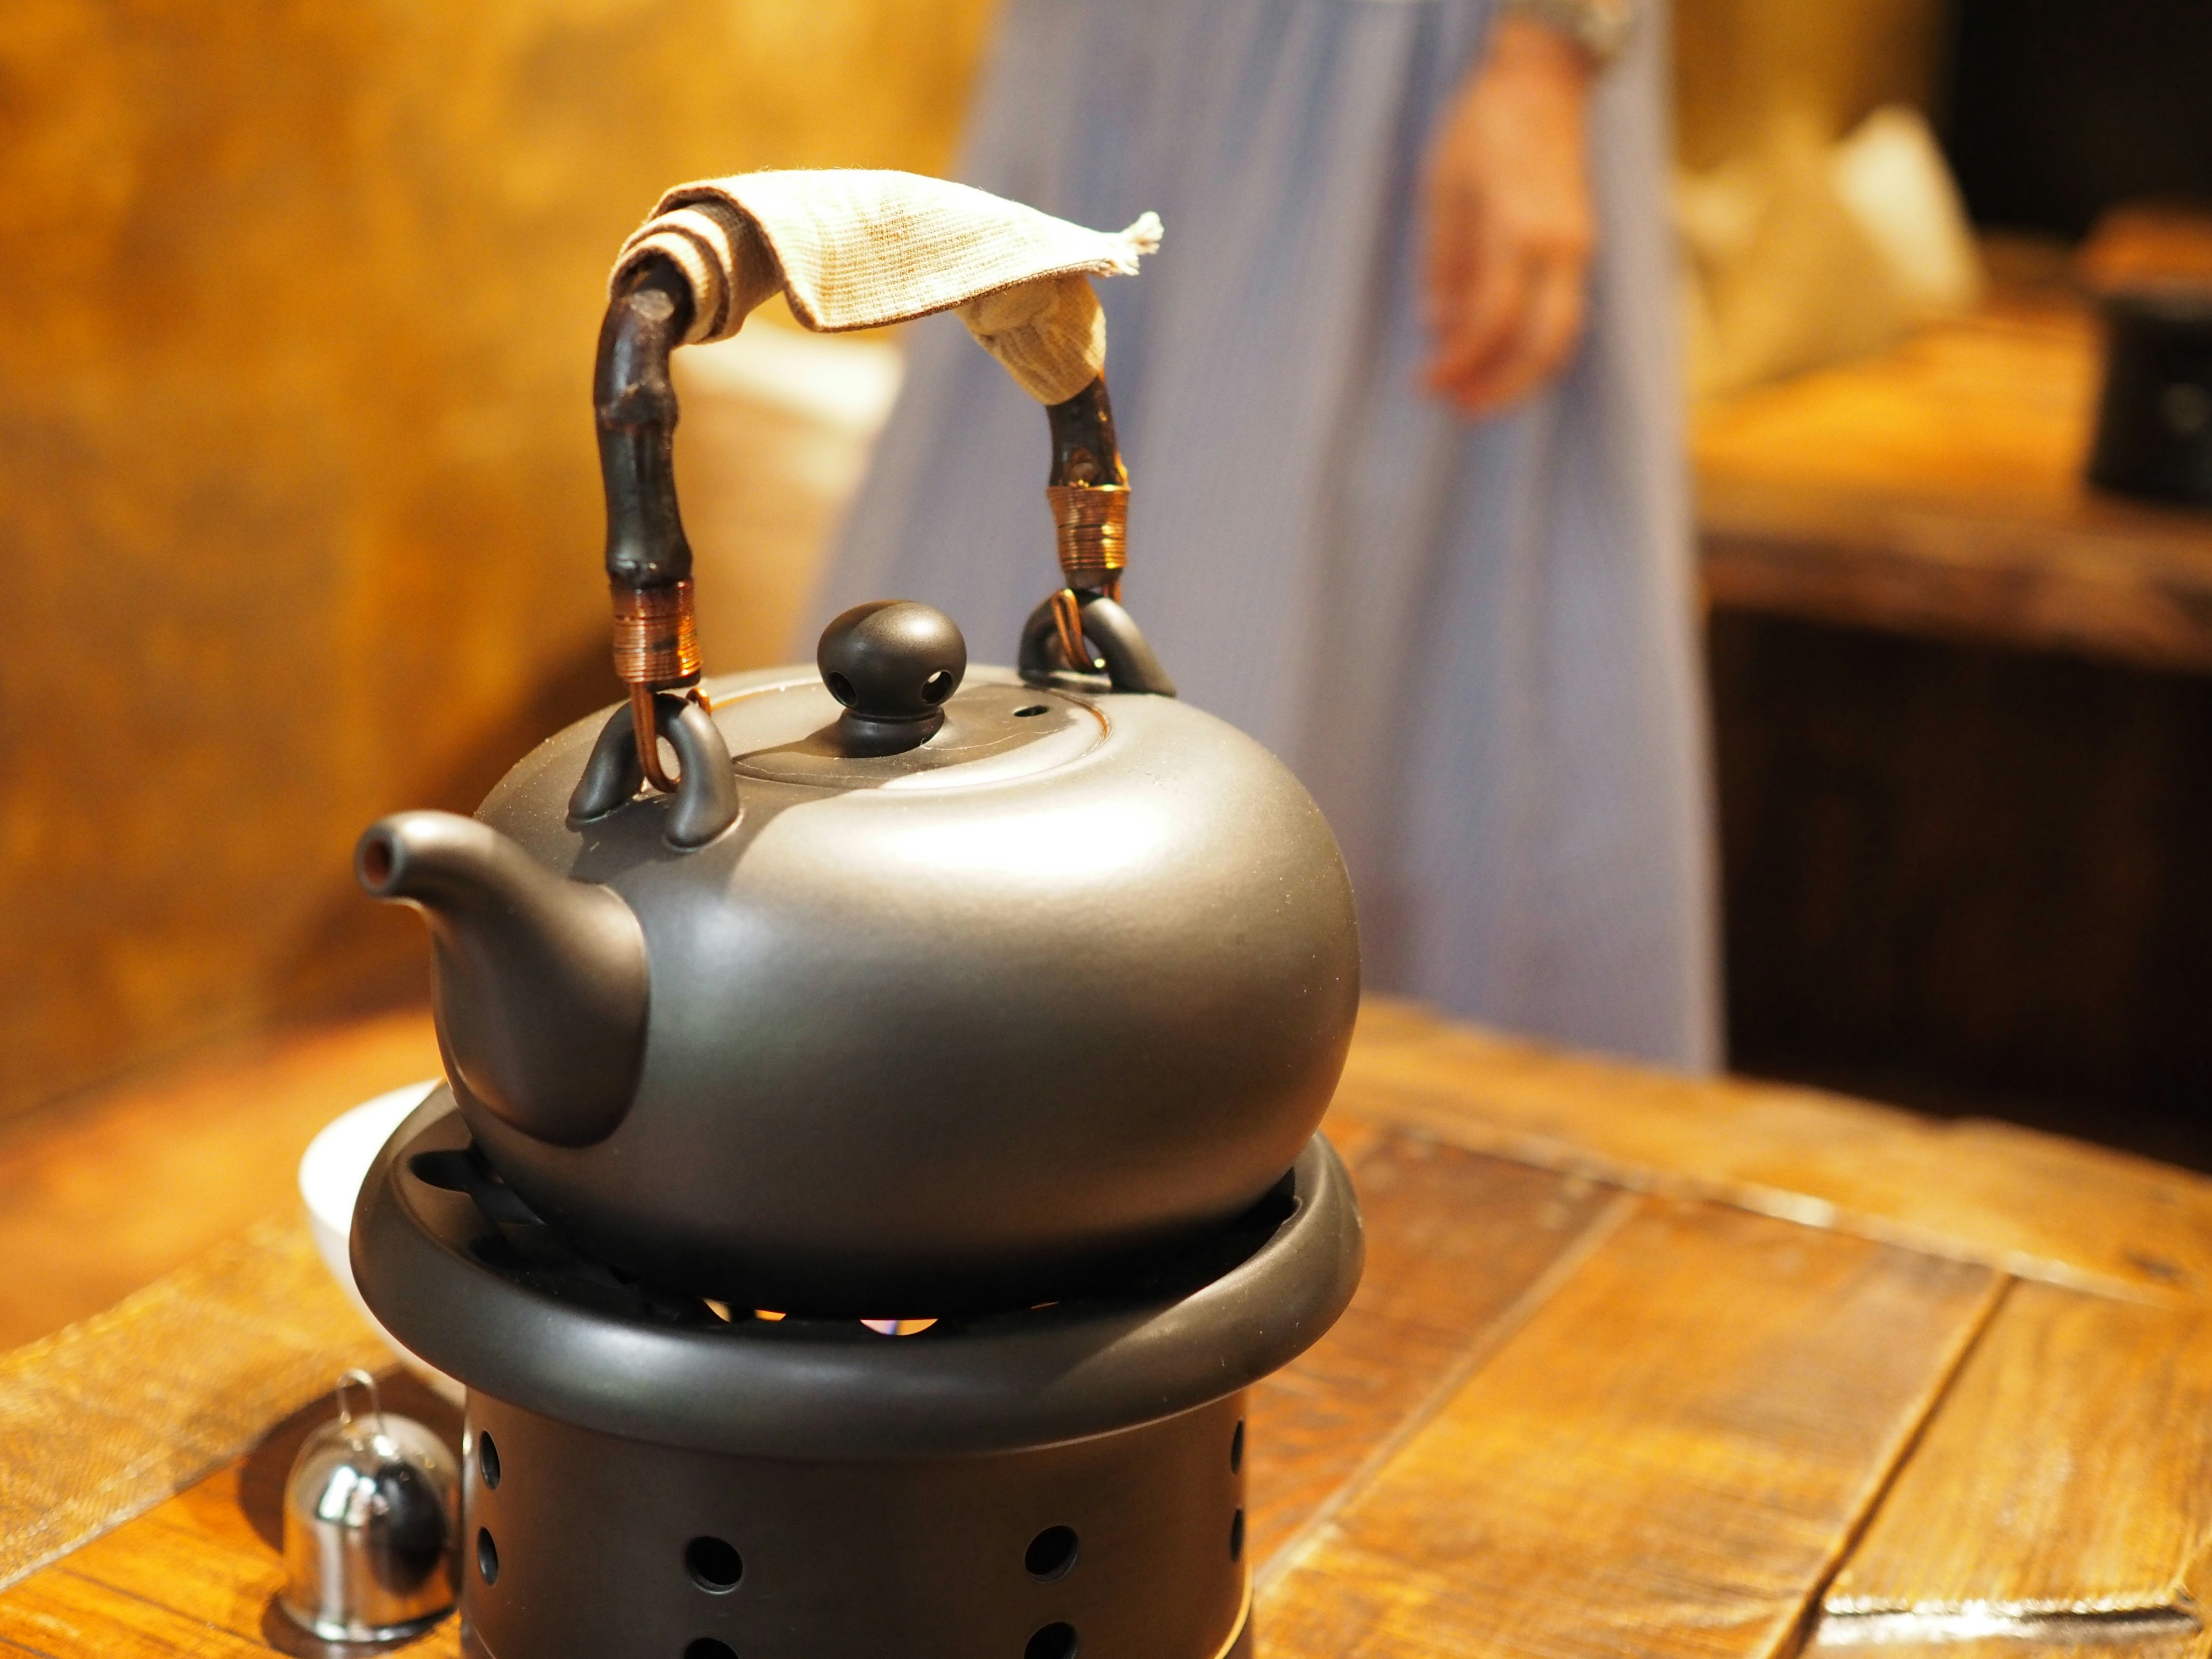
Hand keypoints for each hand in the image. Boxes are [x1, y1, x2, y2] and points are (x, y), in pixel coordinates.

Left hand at [1421, 15, 1596, 414]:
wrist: (1543, 82)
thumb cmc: (1483, 129)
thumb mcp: (1443, 191)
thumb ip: (1444, 264)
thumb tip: (1439, 327)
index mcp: (1517, 228)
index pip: (1490, 320)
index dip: (1458, 362)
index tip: (1426, 383)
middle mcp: (1558, 245)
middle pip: (1541, 344)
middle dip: (1501, 386)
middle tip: (1459, 409)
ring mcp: (1578, 247)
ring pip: (1563, 337)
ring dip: (1523, 376)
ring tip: (1480, 396)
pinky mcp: (1582, 247)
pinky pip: (1566, 314)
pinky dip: (1537, 347)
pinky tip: (1504, 360)